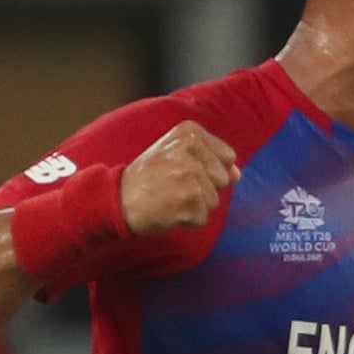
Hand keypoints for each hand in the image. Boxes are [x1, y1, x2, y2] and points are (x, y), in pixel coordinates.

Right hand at [119, 122, 238, 235]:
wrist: (115, 198)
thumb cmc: (145, 178)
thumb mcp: (173, 152)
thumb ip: (210, 159)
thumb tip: (237, 175)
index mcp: (190, 132)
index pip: (227, 157)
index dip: (208, 171)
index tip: (180, 172)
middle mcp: (192, 148)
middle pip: (222, 180)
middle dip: (202, 189)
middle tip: (173, 187)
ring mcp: (192, 173)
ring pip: (214, 201)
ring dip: (193, 206)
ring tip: (169, 198)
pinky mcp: (191, 198)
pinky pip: (203, 218)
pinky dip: (186, 220)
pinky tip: (167, 210)